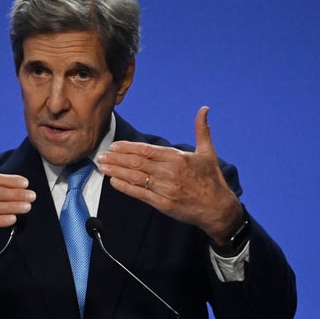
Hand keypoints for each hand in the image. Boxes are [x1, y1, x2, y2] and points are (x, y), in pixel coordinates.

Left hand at [97, 107, 242, 243]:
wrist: (218, 209)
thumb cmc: (212, 180)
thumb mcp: (208, 152)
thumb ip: (202, 130)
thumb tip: (204, 109)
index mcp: (178, 158)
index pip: (147, 150)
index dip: (128, 148)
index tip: (114, 146)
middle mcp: (170, 173)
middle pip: (137, 163)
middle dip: (116, 158)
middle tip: (101, 155)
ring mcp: (165, 189)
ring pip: (135, 178)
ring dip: (116, 171)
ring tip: (102, 167)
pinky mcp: (163, 204)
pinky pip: (140, 194)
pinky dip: (125, 187)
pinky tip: (113, 182)